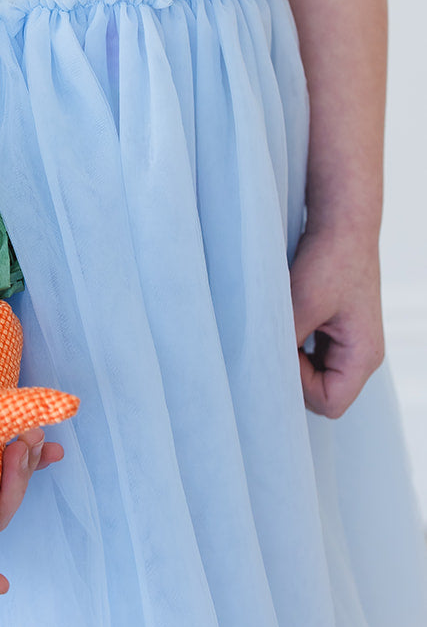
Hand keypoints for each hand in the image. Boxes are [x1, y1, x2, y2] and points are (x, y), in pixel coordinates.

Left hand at [289, 226, 384, 417]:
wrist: (342, 224)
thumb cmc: (331, 259)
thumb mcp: (302, 303)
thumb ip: (285, 341)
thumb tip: (262, 367)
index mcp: (363, 355)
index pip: (330, 403)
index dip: (300, 387)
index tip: (279, 353)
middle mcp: (361, 353)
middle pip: (323, 392)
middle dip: (294, 374)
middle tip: (275, 342)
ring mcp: (349, 342)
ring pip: (315, 373)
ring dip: (293, 358)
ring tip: (281, 329)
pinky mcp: (336, 328)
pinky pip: (313, 354)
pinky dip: (295, 345)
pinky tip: (286, 322)